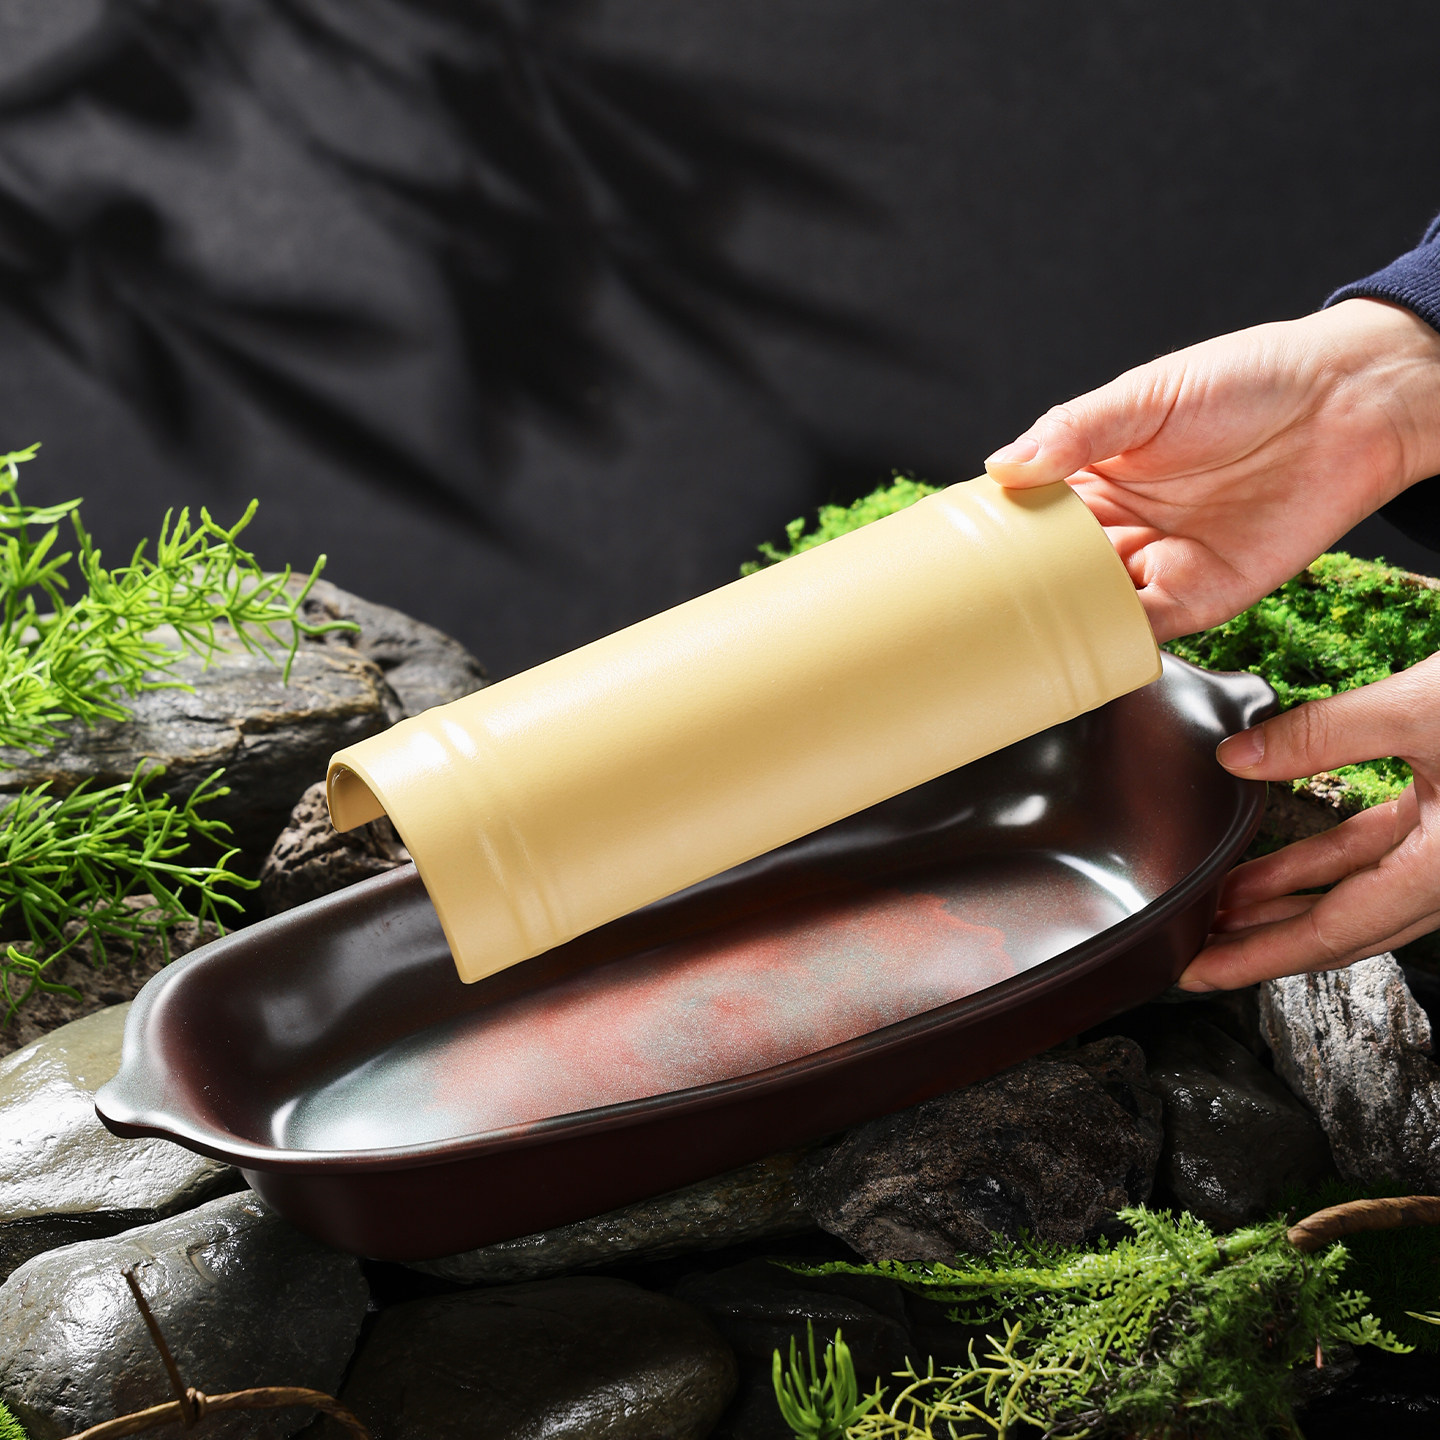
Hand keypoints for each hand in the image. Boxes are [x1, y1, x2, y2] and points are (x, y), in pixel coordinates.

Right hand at [985, 299, 1439, 641]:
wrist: (1351, 402)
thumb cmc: (1252, 380)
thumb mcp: (1147, 396)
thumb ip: (1075, 432)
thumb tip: (1002, 466)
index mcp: (1094, 474)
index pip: (1026, 516)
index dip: (989, 538)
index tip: (944, 558)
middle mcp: (1119, 525)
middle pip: (1049, 572)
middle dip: (1012, 595)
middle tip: (965, 613)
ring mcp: (1157, 564)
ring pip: (1089, 608)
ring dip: (1054, 625)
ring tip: (1007, 641)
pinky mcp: (1201, 597)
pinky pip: (1143, 632)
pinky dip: (1110, 644)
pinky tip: (1076, 647)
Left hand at [1178, 654, 1439, 989]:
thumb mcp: (1424, 707)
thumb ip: (1324, 732)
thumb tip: (1236, 756)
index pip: (1335, 931)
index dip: (1259, 956)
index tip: (1200, 971)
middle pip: (1342, 929)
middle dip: (1262, 944)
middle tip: (1193, 954)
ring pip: (1356, 895)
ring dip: (1285, 901)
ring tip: (1217, 906)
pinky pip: (1375, 855)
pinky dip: (1320, 862)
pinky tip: (1270, 863)